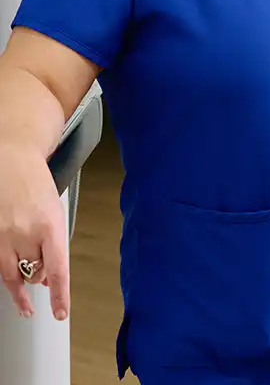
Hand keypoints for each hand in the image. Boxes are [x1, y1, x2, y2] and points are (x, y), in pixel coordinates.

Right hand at [0, 142, 68, 319]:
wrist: (13, 160)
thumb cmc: (38, 185)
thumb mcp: (55, 211)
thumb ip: (52, 241)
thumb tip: (48, 272)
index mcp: (50, 226)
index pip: (57, 270)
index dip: (59, 296)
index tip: (60, 313)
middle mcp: (25, 233)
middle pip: (34, 273)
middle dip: (39, 278)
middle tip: (41, 278)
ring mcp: (3, 236)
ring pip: (12, 275)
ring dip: (21, 286)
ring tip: (25, 299)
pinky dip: (6, 275)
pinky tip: (11, 278)